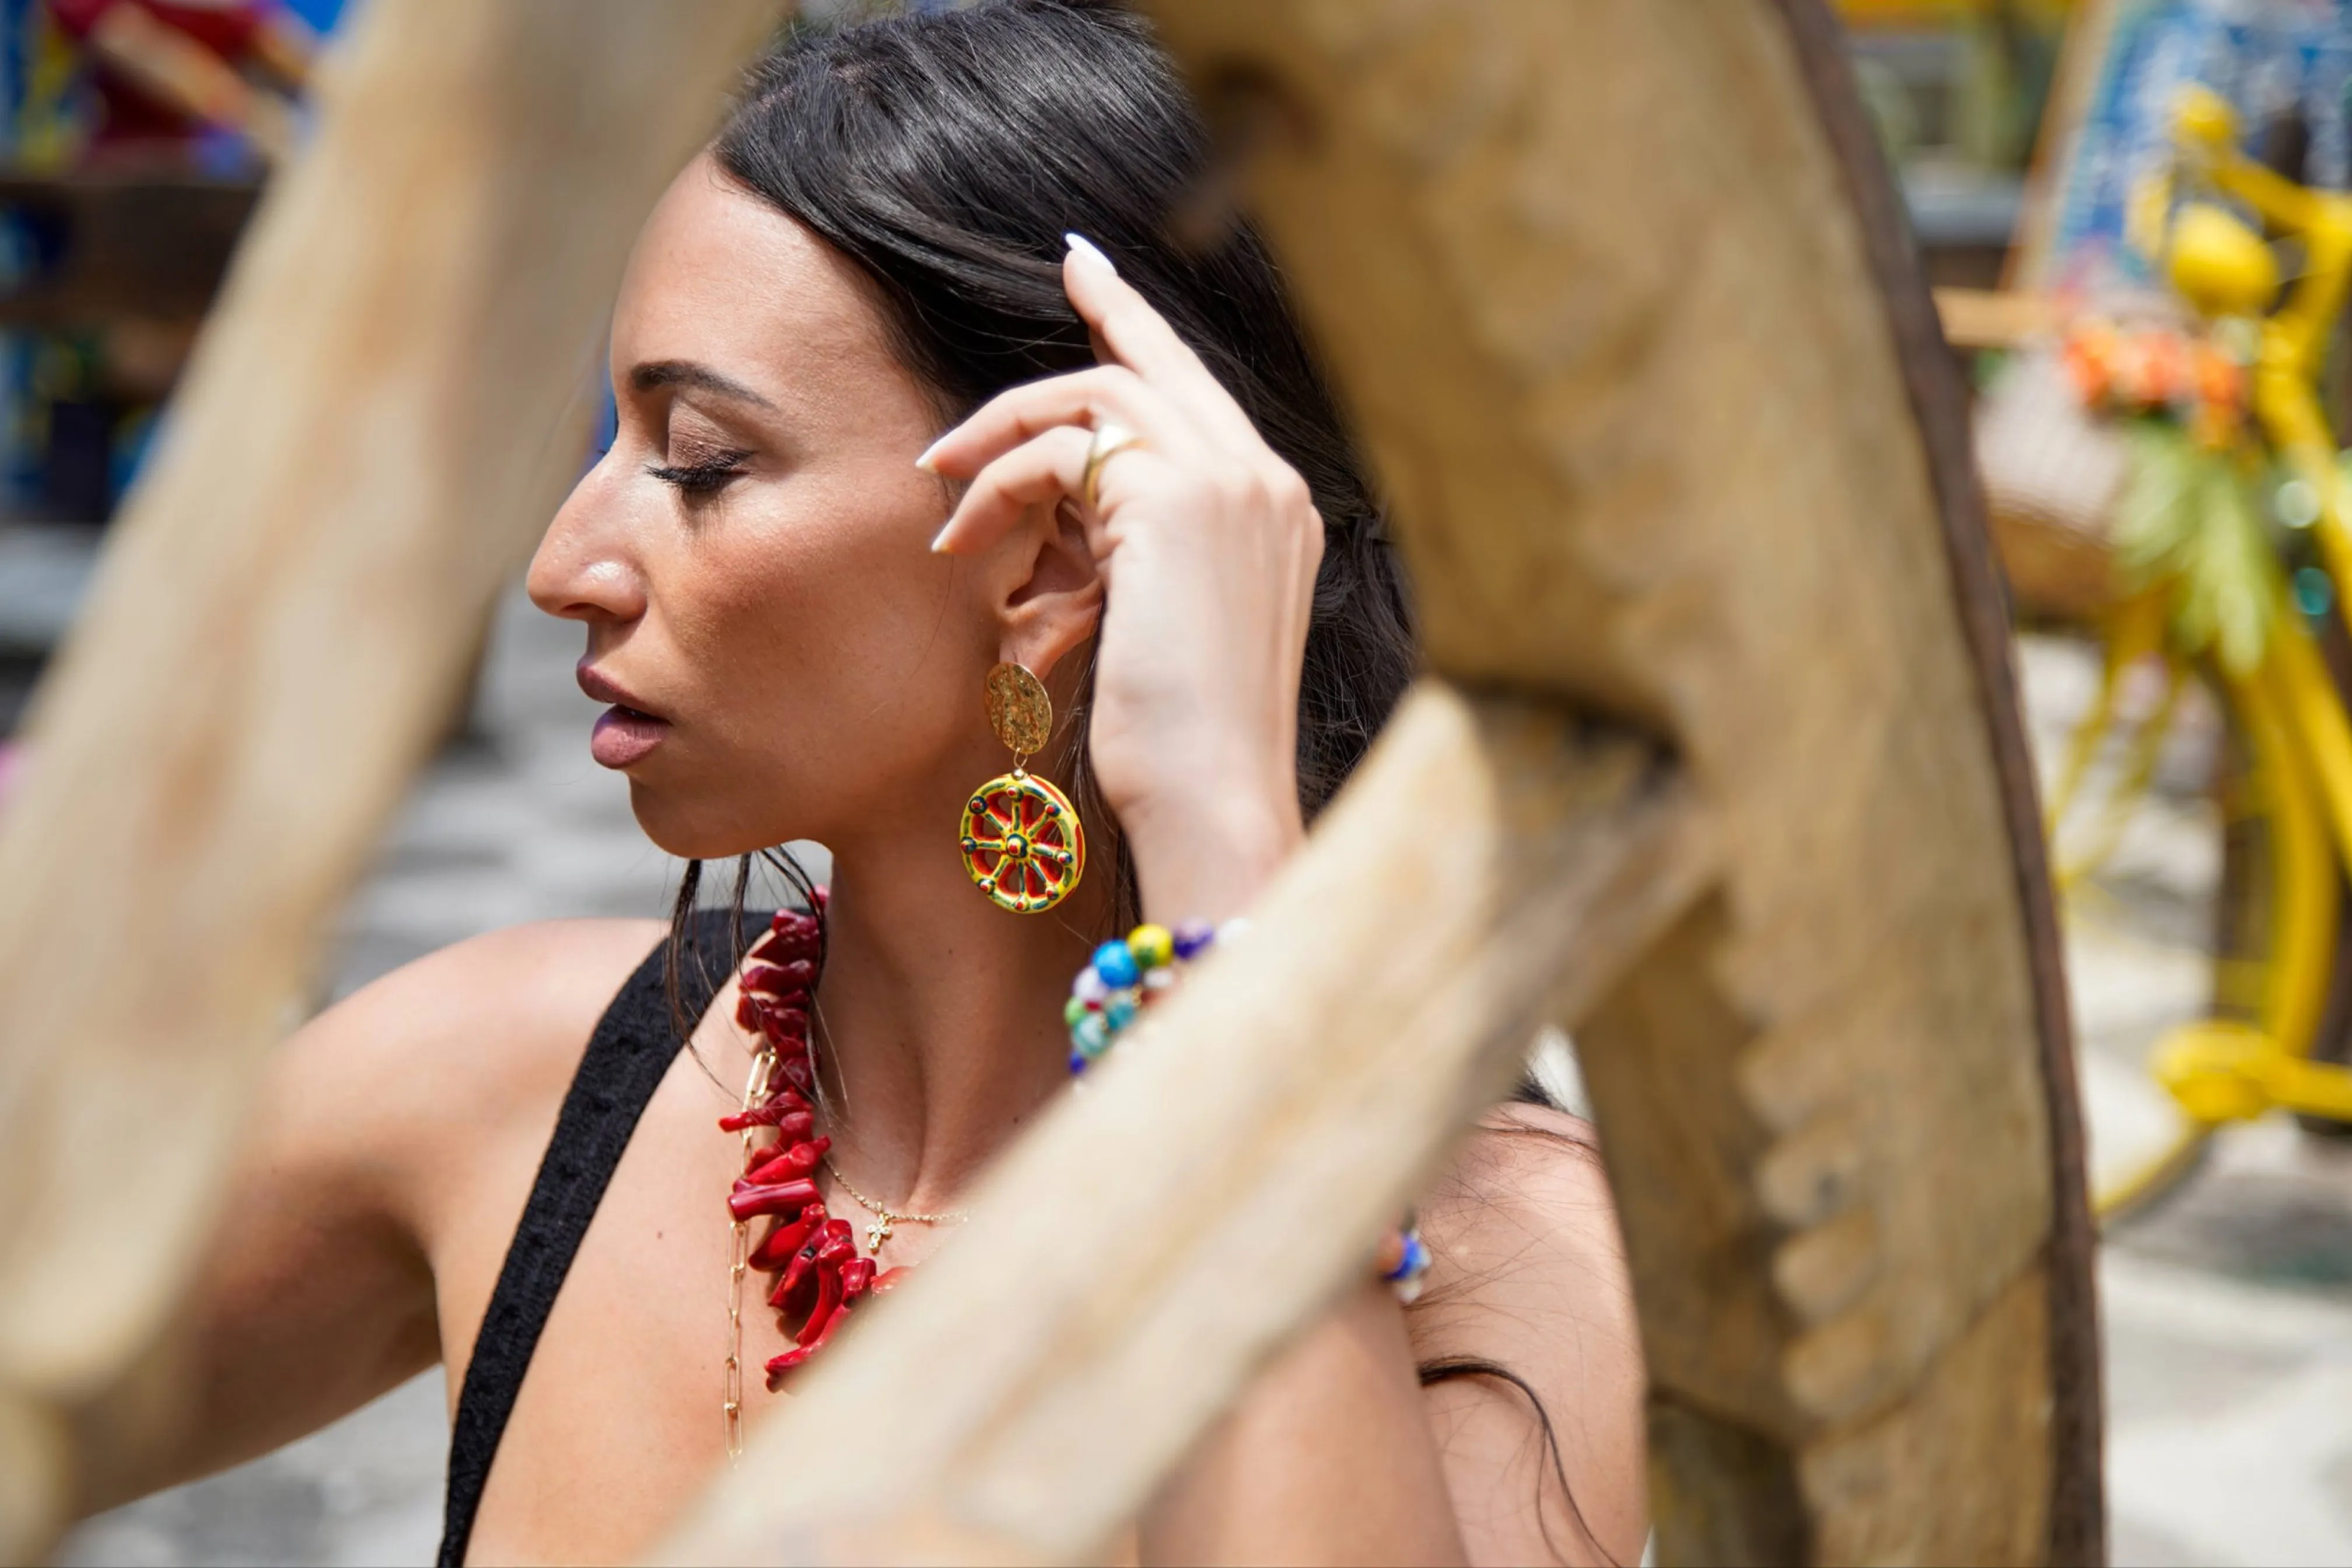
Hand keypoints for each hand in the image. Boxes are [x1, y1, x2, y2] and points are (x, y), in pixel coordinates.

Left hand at [921, 234, 1322, 918]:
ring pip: (1098, 395)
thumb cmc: (1182, 741)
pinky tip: (960, 535)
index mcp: (1278, 509)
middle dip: (1098, 311)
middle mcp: (1266, 480)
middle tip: (1059, 269)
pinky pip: (1060, 451)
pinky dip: (997, 481)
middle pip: (1157, 365)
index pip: (1201, 393)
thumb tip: (1071, 509)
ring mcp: (1231, 482)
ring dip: (1005, 429)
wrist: (1213, 796)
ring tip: (944, 479)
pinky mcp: (1175, 501)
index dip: (1144, 328)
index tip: (1095, 277)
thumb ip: (1143, 549)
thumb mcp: (1169, 624)